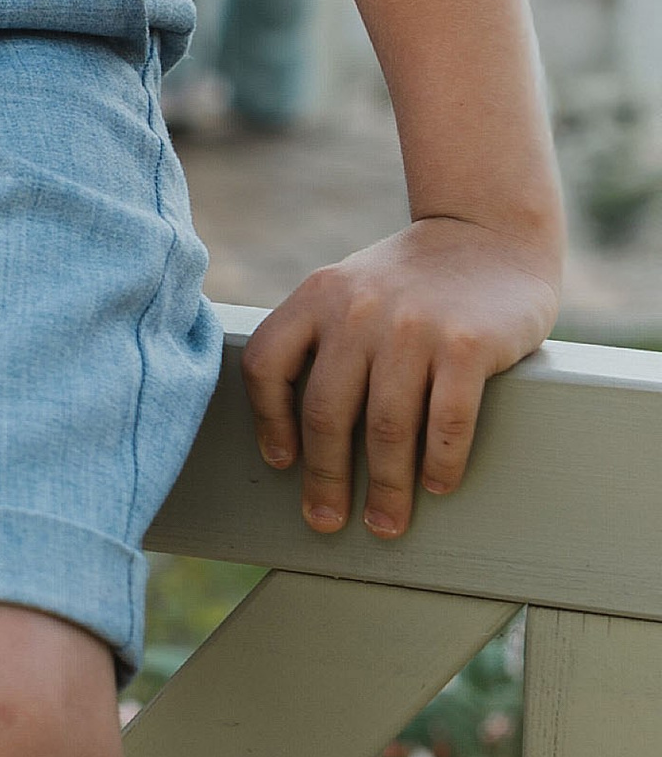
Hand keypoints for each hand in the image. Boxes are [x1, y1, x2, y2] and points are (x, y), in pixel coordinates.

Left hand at [241, 216, 561, 539]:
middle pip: (325, 411)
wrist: (488, 233)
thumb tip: (294, 431)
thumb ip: (321, 338)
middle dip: (324, 478)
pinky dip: (440, 464)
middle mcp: (358, 308)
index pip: (267, 364)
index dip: (267, 421)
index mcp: (318, 295)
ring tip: (386, 523)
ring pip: (387, 428)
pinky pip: (447, 422)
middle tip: (327, 521)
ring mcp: (413, 326)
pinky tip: (437, 486)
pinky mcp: (467, 344)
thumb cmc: (413, 280)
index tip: (281, 464)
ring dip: (385, 487)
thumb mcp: (350, 289)